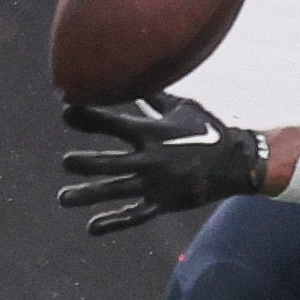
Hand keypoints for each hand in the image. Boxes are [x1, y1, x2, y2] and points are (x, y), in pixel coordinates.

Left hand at [58, 94, 270, 233]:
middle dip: (85, 163)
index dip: (89, 118)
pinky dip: (114, 222)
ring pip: (117, 192)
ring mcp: (157, 185)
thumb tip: (128, 73)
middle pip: (111, 164)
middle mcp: (152, 160)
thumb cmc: (207, 129)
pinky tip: (92, 226)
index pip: (115, 125)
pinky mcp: (163, 203)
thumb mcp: (181, 107)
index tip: (66, 111)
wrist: (236, 163)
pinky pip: (135, 215)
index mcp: (154, 134)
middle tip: (66, 163)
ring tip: (63, 198)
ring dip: (89, 195)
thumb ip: (151, 95)